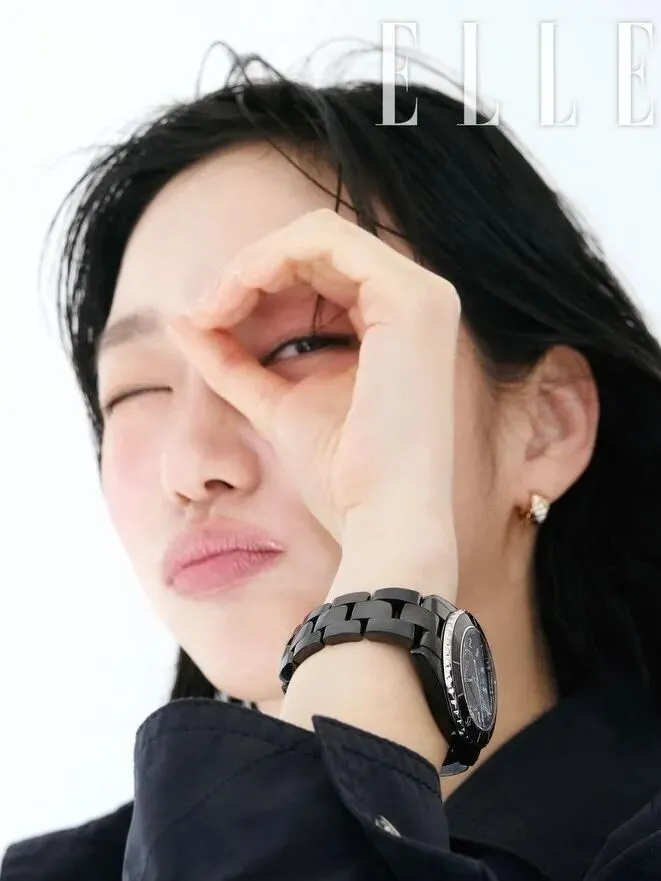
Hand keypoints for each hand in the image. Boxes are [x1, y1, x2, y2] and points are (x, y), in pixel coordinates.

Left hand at [168, 208, 459, 562]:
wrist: (382, 522)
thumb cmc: (341, 477)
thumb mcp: (276, 403)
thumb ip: (234, 361)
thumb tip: (183, 319)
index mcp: (397, 326)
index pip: (320, 275)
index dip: (258, 287)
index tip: (208, 322)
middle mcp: (419, 302)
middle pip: (316, 249)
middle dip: (249, 273)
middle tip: (203, 313)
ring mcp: (422, 296)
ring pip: (317, 236)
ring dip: (252, 265)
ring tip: (212, 310)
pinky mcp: (411, 299)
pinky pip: (324, 241)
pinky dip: (268, 259)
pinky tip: (233, 295)